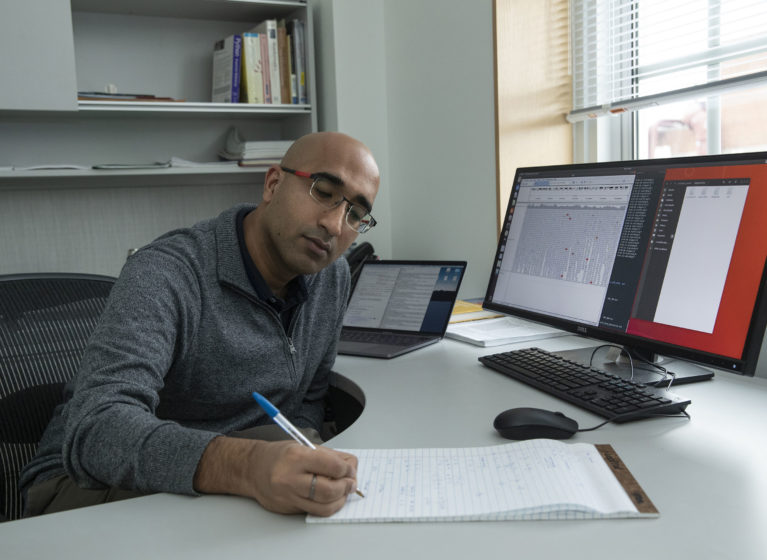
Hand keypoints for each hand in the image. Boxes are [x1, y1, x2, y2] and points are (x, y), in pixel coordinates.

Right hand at [194, 436, 357, 516]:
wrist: (252, 468)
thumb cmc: (280, 455)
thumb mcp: (305, 446)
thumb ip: (329, 456)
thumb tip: (351, 467)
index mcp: (297, 457)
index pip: (333, 467)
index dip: (347, 470)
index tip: (350, 470)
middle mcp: (291, 478)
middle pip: (329, 490)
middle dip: (346, 487)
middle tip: (351, 483)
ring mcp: (288, 496)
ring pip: (324, 507)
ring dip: (340, 501)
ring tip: (342, 492)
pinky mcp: (288, 508)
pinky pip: (314, 511)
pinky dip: (326, 506)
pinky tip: (329, 498)